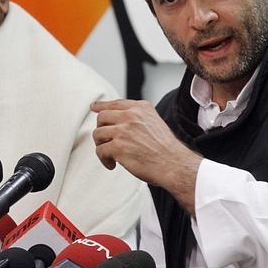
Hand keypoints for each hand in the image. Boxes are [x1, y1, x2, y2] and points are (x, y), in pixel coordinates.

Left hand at [91, 99, 202, 214]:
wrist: (173, 164)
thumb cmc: (166, 149)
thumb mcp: (154, 123)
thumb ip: (137, 118)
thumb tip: (119, 121)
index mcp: (140, 108)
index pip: (115, 103)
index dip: (102, 106)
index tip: (94, 107)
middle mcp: (131, 115)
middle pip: (102, 117)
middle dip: (101, 129)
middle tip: (105, 141)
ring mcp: (123, 130)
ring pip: (98, 134)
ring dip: (102, 146)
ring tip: (110, 155)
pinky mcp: (117, 146)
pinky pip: (100, 151)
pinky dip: (104, 160)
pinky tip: (112, 164)